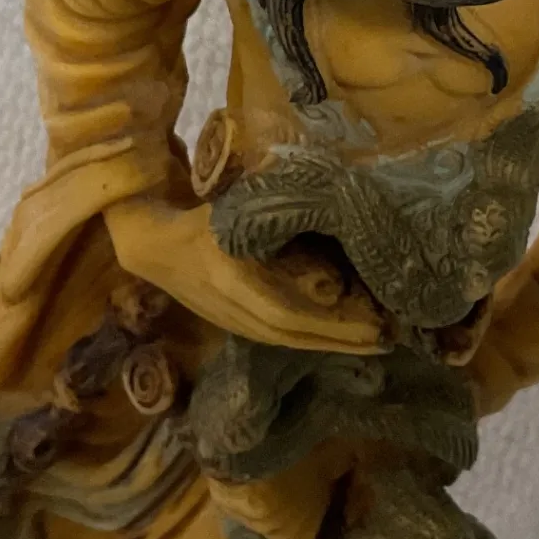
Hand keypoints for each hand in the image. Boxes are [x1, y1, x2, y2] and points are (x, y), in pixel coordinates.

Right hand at [107, 196, 385, 352]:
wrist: (149, 245)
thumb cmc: (198, 212)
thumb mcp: (233, 203)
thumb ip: (269, 205)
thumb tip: (325, 196)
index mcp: (232, 277)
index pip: (287, 313)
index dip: (331, 323)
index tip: (372, 322)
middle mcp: (233, 308)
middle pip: (294, 334)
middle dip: (342, 338)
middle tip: (388, 336)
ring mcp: (230, 321)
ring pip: (287, 340)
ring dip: (331, 342)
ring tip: (372, 339)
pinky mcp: (232, 323)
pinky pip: (278, 335)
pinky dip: (311, 337)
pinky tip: (337, 334)